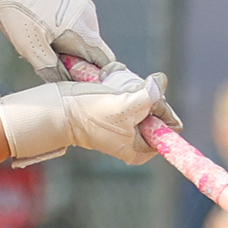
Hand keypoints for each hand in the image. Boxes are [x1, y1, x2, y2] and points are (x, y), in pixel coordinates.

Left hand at [0, 0, 117, 79]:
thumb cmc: (18, 10)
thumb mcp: (30, 47)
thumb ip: (52, 69)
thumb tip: (68, 86)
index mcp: (83, 30)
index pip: (105, 63)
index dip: (98, 79)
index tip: (84, 88)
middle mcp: (89, 18)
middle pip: (93, 53)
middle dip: (76, 65)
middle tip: (53, 67)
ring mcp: (83, 7)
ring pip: (82, 40)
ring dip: (67, 50)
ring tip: (42, 47)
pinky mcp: (74, 1)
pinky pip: (75, 28)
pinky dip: (63, 37)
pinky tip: (42, 33)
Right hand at [0, 71, 178, 165]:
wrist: (59, 107)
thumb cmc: (89, 114)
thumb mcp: (126, 106)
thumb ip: (151, 96)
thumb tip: (161, 81)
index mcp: (142, 148)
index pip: (169, 126)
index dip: (160, 109)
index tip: (142, 103)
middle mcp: (136, 136)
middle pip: (158, 107)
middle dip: (144, 93)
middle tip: (123, 94)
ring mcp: (126, 120)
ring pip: (144, 94)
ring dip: (131, 83)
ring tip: (112, 85)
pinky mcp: (115, 105)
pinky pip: (129, 87)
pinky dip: (122, 79)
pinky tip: (107, 79)